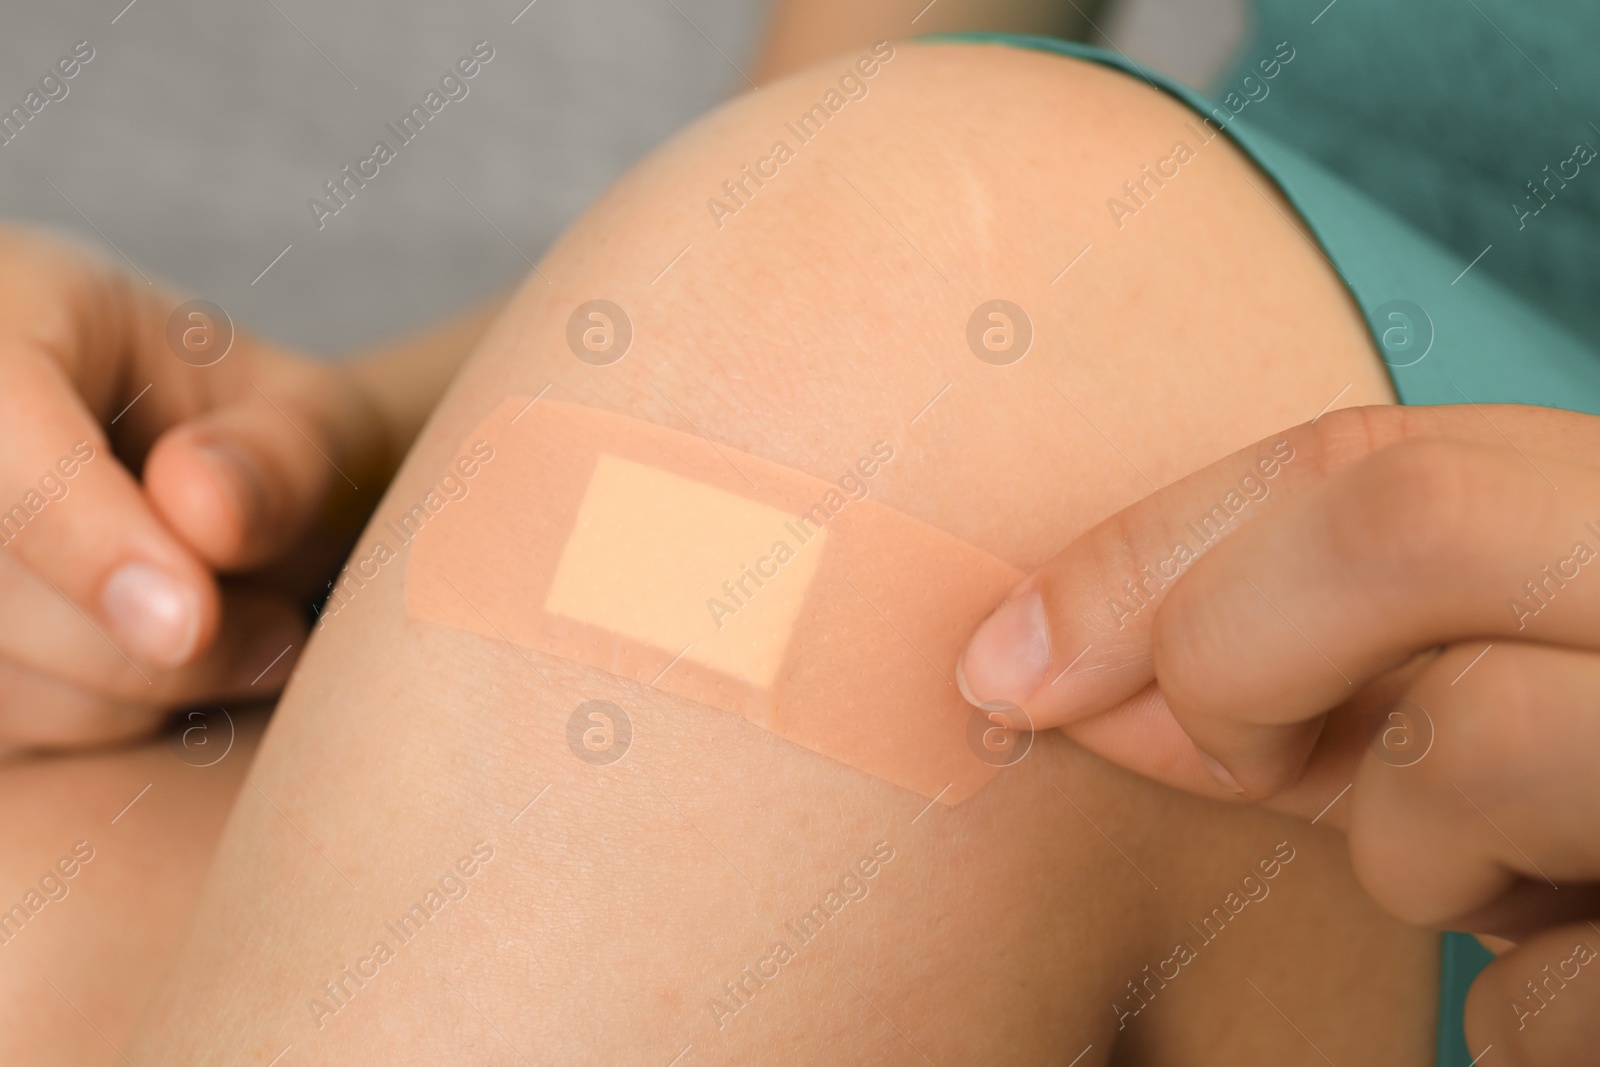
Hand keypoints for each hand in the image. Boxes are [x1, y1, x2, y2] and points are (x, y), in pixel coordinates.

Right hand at [0, 228, 389, 749]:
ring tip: (226, 620)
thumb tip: (202, 509)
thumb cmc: (261, 439)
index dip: (86, 538)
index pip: (2, 428)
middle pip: (4, 584)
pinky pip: (15, 730)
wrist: (209, 482)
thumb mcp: (314, 415)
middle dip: (171, 637)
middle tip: (281, 623)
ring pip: (8, 681)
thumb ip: (285, 452)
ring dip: (152, 688)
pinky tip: (160, 661)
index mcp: (4, 312)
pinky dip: (109, 719)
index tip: (187, 623)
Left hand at [957, 404, 1599, 1059]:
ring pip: (1466, 744)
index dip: (1146, 555)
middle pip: (1406, 521)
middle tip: (1242, 756)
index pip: (1365, 460)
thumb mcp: (1474, 693)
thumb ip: (1285, 668)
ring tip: (1512, 871)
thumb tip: (1038, 660)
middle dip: (1240, 651)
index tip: (1007, 657)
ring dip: (1414, 850)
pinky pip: (1547, 996)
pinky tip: (1596, 971)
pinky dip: (1525, 1012)